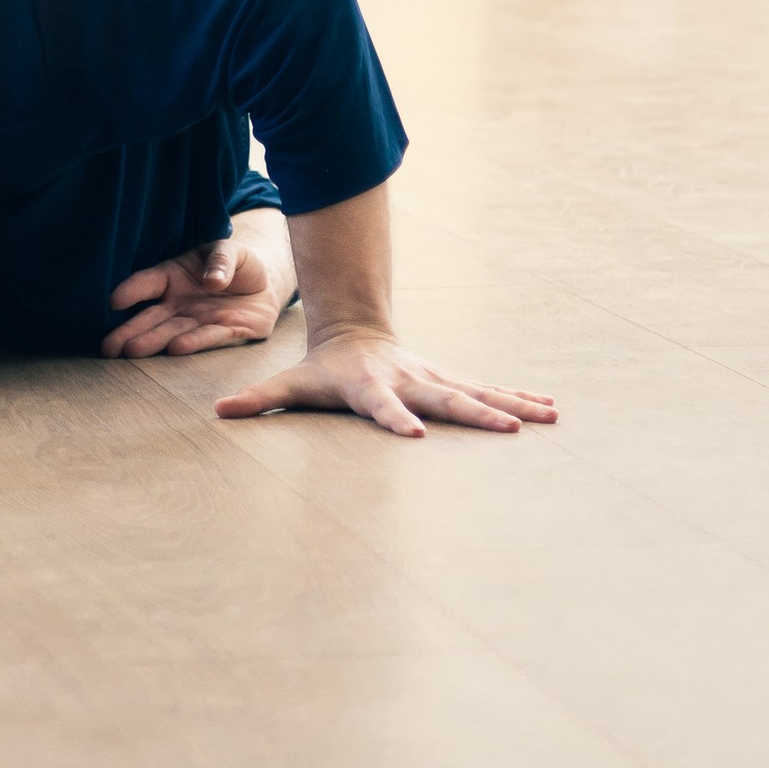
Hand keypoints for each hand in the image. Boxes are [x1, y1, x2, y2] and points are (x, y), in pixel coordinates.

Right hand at [102, 229, 290, 357]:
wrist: (266, 284)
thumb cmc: (239, 263)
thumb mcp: (230, 250)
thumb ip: (220, 260)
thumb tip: (212, 279)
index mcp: (173, 277)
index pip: (148, 282)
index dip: (131, 291)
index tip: (113, 301)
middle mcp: (180, 303)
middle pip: (152, 317)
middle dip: (130, 330)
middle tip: (108, 347)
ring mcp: (200, 320)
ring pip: (172, 332)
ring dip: (153, 341)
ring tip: (131, 351)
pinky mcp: (226, 332)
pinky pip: (209, 337)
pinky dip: (194, 343)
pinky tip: (177, 349)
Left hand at [215, 329, 555, 437]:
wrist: (355, 331)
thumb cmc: (322, 369)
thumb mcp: (290, 382)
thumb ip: (258, 398)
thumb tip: (219, 410)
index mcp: (372, 387)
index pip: (383, 406)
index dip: (396, 419)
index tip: (415, 436)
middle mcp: (409, 381)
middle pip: (444, 399)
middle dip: (476, 414)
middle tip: (508, 429)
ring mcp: (434, 379)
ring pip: (477, 390)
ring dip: (512, 403)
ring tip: (548, 416)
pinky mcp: (449, 381)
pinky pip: (487, 388)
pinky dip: (518, 397)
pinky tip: (548, 409)